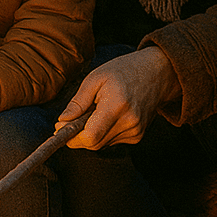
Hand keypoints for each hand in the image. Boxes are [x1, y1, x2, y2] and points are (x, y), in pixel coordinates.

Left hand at [57, 47, 180, 148]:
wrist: (156, 74)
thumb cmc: (122, 71)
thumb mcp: (95, 78)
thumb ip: (78, 102)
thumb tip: (62, 121)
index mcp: (117, 105)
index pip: (90, 136)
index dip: (72, 136)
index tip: (60, 127)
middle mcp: (129, 122)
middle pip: (94, 143)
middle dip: (77, 136)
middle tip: (71, 118)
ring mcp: (136, 132)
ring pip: (101, 144)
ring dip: (90, 133)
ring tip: (94, 111)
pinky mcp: (138, 136)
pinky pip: (111, 141)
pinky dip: (102, 133)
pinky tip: (107, 115)